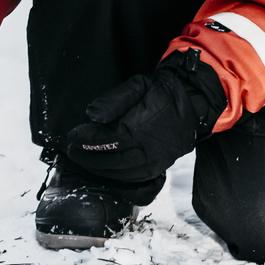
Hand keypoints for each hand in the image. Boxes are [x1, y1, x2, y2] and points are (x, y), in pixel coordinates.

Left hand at [63, 49, 224, 184]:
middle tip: (72, 150)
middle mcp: (149, 148)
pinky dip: (115, 176)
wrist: (192, 104)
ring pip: (120, 172)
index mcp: (142, 126)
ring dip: (98, 168)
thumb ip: (114, 100)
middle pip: (111, 159)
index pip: (107, 138)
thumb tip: (91, 115)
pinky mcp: (159, 169)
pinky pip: (133, 179)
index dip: (86, 140)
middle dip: (87, 157)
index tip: (72, 136)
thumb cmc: (162, 92)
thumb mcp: (138, 85)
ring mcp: (155, 161)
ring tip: (83, 159)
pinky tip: (104, 169)